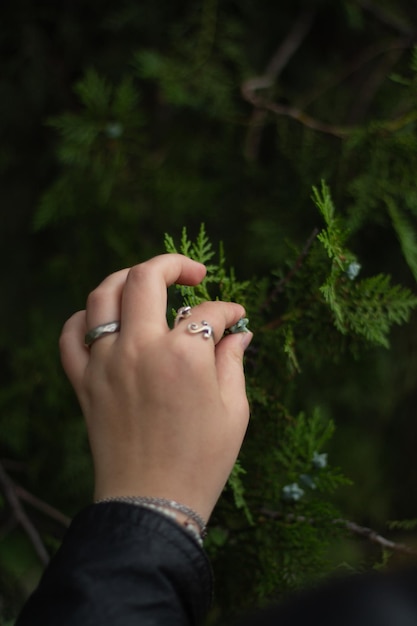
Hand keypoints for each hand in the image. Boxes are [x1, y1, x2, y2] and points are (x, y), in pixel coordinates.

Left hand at [59, 254, 251, 521]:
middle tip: (194, 273)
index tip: (236, 317)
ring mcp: (106, 363)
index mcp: (183, 356)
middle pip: (146, 278)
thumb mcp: (233, 410)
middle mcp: (139, 349)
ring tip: (149, 284)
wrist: (152, 504)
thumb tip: (238, 333)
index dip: (229, 309)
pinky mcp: (84, 382)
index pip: (208, 311)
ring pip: (103, 294)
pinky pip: (72, 335)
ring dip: (128, 279)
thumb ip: (232, 361)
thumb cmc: (201, 461)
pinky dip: (86, 318)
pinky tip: (106, 319)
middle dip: (175, 265)